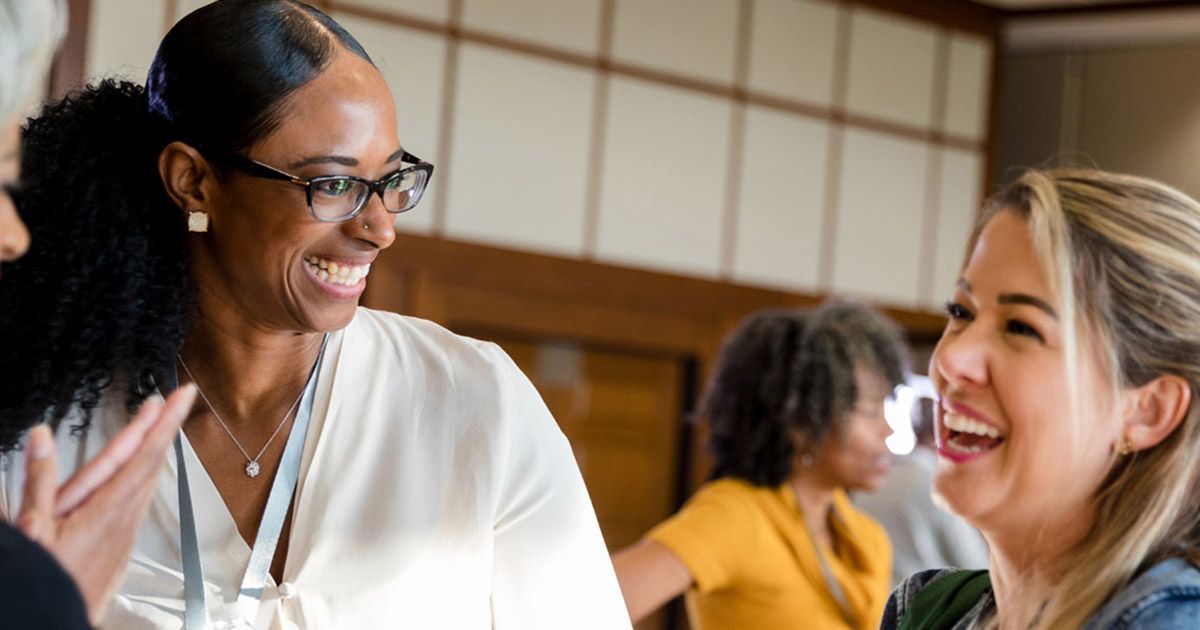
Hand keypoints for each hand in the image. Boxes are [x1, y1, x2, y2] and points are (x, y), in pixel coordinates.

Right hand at [16, 384, 196, 623]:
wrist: (51, 621)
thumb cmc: (45, 581)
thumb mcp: (34, 527)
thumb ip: (40, 480)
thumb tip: (41, 437)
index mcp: (108, 508)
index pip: (144, 452)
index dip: (165, 420)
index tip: (183, 396)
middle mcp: (124, 519)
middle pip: (150, 462)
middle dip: (162, 427)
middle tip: (173, 401)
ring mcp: (124, 534)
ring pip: (146, 483)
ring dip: (152, 451)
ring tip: (157, 427)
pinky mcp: (118, 548)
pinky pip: (135, 503)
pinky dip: (140, 479)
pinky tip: (139, 476)